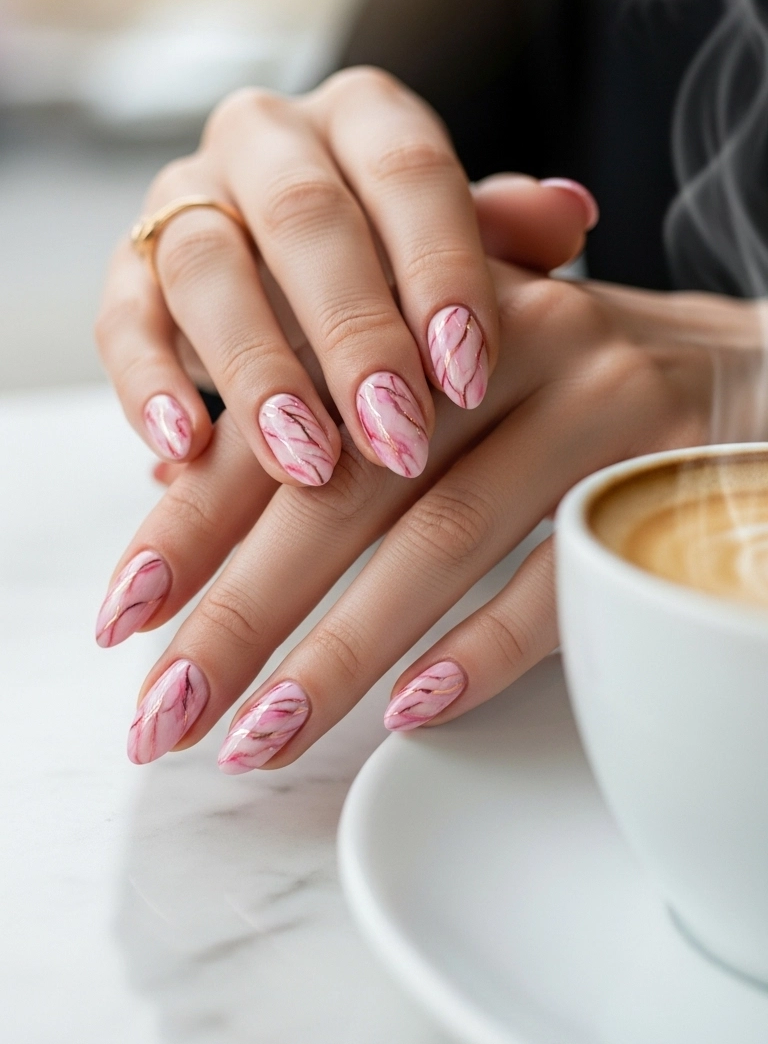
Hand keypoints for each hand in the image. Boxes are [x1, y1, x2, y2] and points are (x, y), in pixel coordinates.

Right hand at [95, 67, 596, 482]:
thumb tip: (570, 214)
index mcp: (364, 116)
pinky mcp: (128, 266)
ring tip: (304, 461)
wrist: (299, 282)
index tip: (469, 374)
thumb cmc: (400, 270)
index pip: (408, 170)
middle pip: (304, 216)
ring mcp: (187, 195)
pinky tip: (183, 453)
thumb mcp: (463, 253)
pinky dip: (148, 385)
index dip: (439, 269)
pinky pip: (122, 317)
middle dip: (353, 333)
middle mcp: (267, 137)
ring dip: (255, 371)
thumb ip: (507, 237)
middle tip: (396, 437)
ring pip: (206, 266)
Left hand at [96, 264, 766, 767]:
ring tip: (260, 735)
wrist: (757, 365)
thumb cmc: (577, 382)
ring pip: (442, 535)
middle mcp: (507, 340)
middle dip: (242, 605)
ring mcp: (595, 401)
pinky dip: (486, 645)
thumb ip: (342, 414)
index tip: (126, 610)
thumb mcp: (458, 370)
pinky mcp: (664, 470)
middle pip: (346, 485)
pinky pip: (565, 572)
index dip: (197, 516)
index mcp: (430, 308)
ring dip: (342, 649)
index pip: (291, 418)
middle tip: (167, 707)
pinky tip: (415, 710)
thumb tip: (187, 492)